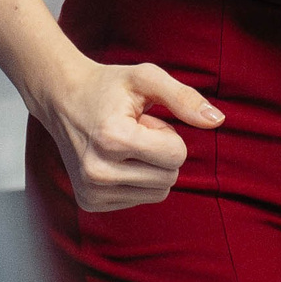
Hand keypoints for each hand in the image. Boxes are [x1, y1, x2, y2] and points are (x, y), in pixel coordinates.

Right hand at [28, 56, 223, 211]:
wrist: (63, 98)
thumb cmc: (109, 86)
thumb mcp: (147, 79)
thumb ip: (184, 98)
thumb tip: (218, 120)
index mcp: (112, 140)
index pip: (177, 155)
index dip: (168, 134)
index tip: (143, 121)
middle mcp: (98, 172)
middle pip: (170, 177)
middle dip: (162, 152)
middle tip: (134, 131)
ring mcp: (91, 192)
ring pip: (159, 193)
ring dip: (151, 168)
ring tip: (125, 144)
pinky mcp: (90, 203)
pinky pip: (141, 200)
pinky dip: (137, 180)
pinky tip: (116, 159)